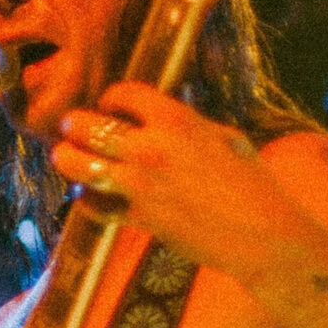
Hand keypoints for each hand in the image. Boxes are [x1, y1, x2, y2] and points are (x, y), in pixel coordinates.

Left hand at [49, 81, 327, 280]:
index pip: (123, 94)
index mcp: (176, 120)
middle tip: (72, 127)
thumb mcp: (226, 138)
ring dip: (68, 158)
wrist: (261, 234)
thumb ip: (190, 125)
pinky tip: (88, 195)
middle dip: (75, 124)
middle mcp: (150, 148)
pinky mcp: (138, 217)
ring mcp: (139, 184)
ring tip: (65, 156)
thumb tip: (167, 117)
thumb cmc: (253, 184)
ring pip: (78, 164)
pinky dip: (87, 200)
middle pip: (87, 126)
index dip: (111, 97)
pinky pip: (94, 205)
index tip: (108, 104)